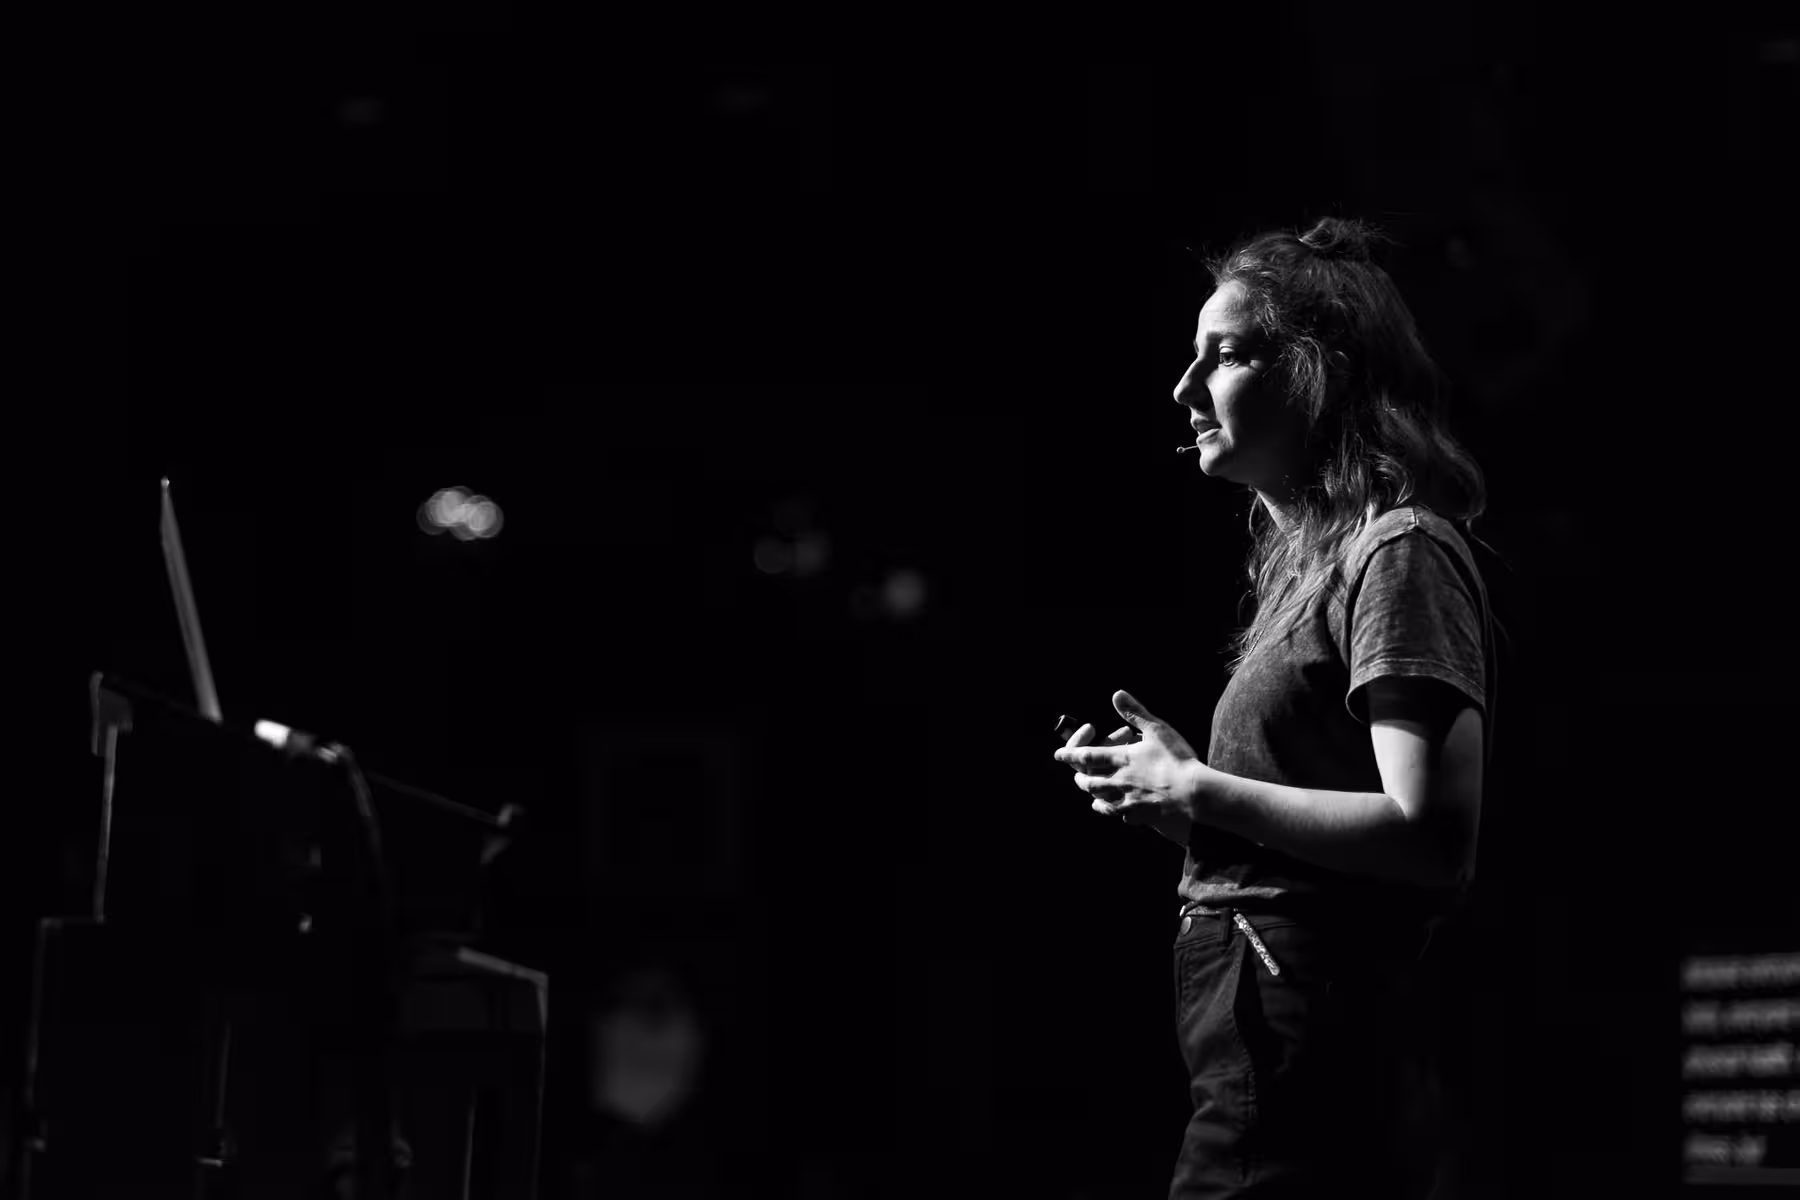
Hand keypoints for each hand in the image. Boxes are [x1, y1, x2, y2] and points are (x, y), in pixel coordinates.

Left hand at [1053, 690, 1201, 841]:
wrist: (1194, 795)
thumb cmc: (1177, 760)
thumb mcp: (1157, 730)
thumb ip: (1135, 713)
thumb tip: (1116, 694)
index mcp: (1120, 759)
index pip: (1085, 756)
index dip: (1069, 754)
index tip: (1058, 754)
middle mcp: (1117, 781)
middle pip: (1086, 781)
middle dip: (1079, 774)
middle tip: (1079, 768)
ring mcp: (1125, 801)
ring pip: (1097, 799)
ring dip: (1092, 791)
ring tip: (1095, 785)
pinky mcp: (1137, 815)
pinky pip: (1116, 814)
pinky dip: (1110, 809)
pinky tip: (1115, 805)